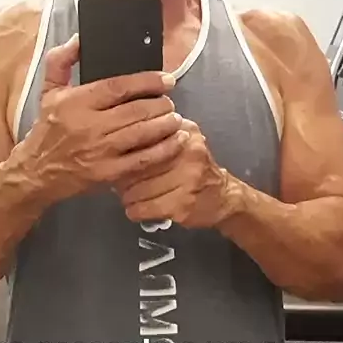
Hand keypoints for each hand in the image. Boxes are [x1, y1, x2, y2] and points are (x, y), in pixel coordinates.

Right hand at [20, 36, 188, 202]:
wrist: (36, 172)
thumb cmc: (47, 129)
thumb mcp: (49, 91)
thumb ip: (62, 61)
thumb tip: (80, 39)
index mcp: (76, 102)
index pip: (118, 86)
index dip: (147, 81)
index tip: (166, 79)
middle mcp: (89, 125)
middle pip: (136, 110)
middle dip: (161, 104)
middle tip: (170, 101)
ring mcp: (100, 151)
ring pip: (143, 133)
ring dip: (166, 124)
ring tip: (176, 118)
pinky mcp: (108, 173)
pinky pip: (144, 160)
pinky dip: (164, 149)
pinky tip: (176, 140)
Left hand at [117, 120, 232, 227]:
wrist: (223, 197)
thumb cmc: (194, 168)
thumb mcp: (182, 141)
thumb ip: (157, 134)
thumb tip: (119, 141)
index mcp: (184, 131)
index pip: (143, 138)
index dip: (126, 152)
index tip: (119, 160)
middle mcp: (188, 152)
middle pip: (138, 164)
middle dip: (124, 176)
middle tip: (120, 183)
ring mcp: (187, 179)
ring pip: (139, 189)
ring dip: (127, 196)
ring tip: (128, 196)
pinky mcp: (183, 204)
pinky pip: (145, 208)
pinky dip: (135, 211)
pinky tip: (136, 209)